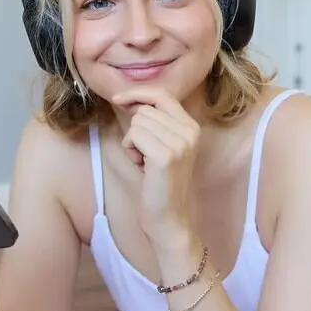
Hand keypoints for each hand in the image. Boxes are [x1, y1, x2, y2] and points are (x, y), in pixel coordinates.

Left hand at [113, 87, 200, 247]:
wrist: (169, 217)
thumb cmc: (160, 183)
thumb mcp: (162, 145)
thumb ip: (153, 121)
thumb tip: (129, 98)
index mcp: (192, 127)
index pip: (162, 94)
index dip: (137, 93)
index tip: (118, 98)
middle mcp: (190, 132)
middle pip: (145, 111)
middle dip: (136, 131)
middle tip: (145, 156)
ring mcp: (179, 143)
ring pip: (137, 123)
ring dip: (132, 143)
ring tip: (145, 163)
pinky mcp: (165, 156)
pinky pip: (134, 136)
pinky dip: (131, 150)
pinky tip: (142, 167)